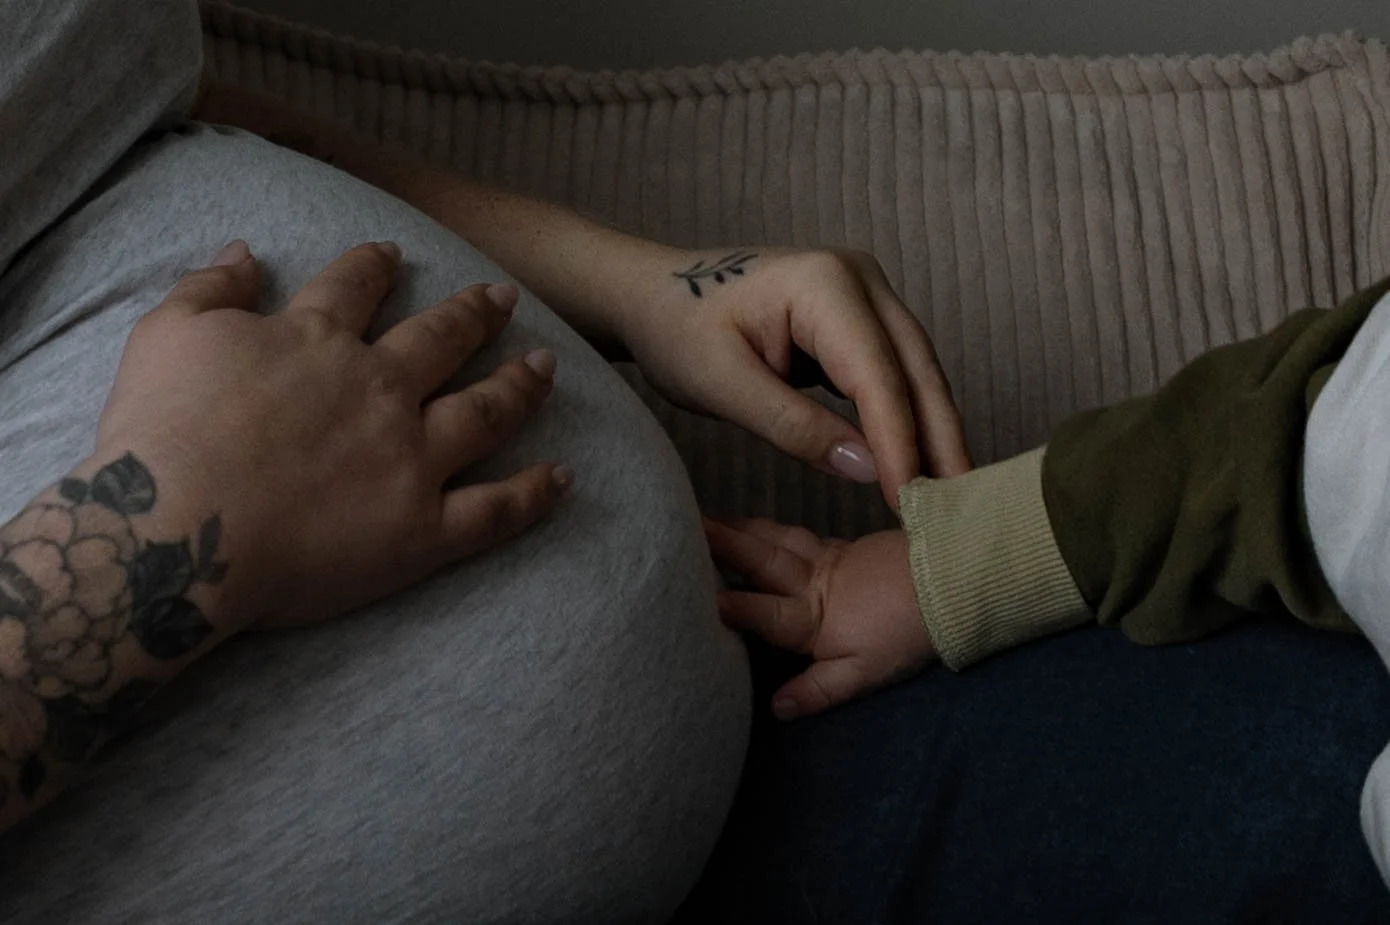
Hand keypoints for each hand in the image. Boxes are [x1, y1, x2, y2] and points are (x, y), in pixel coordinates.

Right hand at [95, 239, 570, 630]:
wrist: (175, 532)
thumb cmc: (158, 434)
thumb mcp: (164, 335)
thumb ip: (208, 288)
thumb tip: (241, 250)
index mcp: (318, 341)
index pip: (356, 287)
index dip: (377, 266)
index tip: (395, 254)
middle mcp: (379, 389)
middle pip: (442, 340)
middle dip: (476, 314)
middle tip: (504, 298)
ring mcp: (410, 459)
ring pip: (485, 412)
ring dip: (521, 386)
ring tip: (547, 366)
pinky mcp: (422, 529)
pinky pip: (494, 510)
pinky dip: (534, 495)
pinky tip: (564, 478)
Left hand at [622, 248, 970, 510]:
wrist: (653, 294)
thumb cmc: (676, 331)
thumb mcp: (723, 386)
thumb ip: (794, 426)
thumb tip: (868, 470)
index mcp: (825, 284)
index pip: (877, 375)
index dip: (898, 442)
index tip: (910, 501)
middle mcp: (860, 278)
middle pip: (916, 368)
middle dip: (939, 438)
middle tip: (962, 507)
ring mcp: (867, 293)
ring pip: (917, 370)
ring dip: (933, 430)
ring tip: (950, 493)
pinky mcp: (862, 316)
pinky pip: (898, 370)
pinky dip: (909, 415)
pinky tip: (919, 462)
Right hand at [703, 517, 934, 719]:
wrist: (957, 579)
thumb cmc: (910, 632)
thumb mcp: (865, 674)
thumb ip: (817, 689)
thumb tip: (775, 707)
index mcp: (813, 619)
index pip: (761, 612)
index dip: (730, 604)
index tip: (694, 594)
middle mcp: (813, 583)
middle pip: (759, 561)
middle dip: (719, 545)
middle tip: (680, 527)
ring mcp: (829, 560)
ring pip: (774, 541)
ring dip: (738, 530)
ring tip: (704, 520)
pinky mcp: (847, 547)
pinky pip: (796, 534)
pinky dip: (768, 527)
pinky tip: (757, 524)